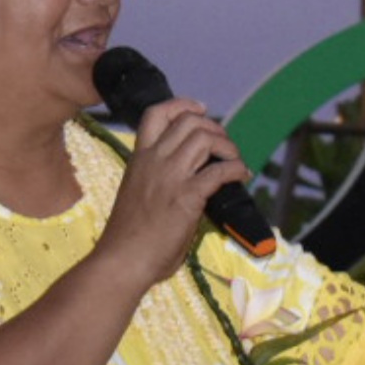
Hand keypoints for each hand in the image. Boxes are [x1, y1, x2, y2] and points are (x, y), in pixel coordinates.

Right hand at [95, 97, 250, 286]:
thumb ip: (159, 183)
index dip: (181, 105)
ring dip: (227, 146)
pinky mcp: (188, 196)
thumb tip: (187, 187)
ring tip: (233, 159)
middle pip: (188, 121)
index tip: (199, 110)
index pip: (156, 114)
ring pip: (205, 138)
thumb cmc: (126, 238)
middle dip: (213, 127)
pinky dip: (237, 169)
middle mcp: (154, 161)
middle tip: (223, 145)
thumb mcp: (137, 196)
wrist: (122, 260)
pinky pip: (220, 171)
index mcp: (139, 159)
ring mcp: (170, 177)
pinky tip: (242, 176)